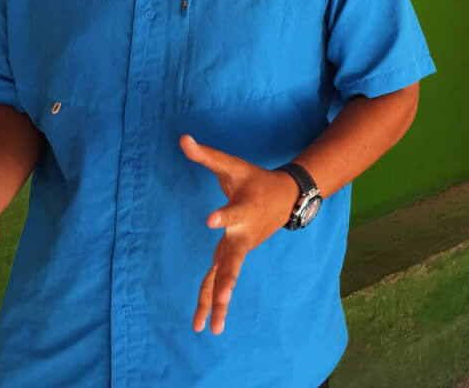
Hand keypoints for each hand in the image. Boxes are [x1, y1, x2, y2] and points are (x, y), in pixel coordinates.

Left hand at [179, 134, 299, 334]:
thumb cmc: (255, 181)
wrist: (286, 199)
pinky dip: (212, 301)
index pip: (231, 214)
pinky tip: (204, 324)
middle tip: (222, 298)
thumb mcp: (233, 166)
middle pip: (233, 261)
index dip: (222, 217)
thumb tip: (182, 139)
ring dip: (219, 302)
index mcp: (243, 211)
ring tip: (210, 329)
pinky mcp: (234, 257)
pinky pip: (220, 281)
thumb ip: (207, 156)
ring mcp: (239, 249)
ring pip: (226, 278)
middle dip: (227, 281)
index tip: (210, 220)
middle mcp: (242, 236)